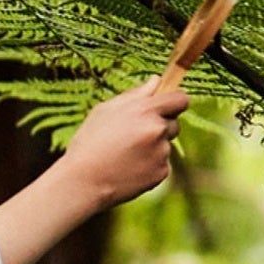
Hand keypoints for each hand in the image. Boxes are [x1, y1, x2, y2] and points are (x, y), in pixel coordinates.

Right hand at [56, 70, 185, 208]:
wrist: (83, 182)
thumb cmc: (89, 143)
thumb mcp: (105, 110)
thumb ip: (135, 94)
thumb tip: (156, 81)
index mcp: (145, 110)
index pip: (180, 99)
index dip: (174, 102)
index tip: (167, 107)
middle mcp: (158, 130)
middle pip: (174, 124)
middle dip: (160, 127)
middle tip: (134, 136)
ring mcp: (161, 153)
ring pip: (166, 145)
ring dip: (153, 147)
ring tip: (125, 155)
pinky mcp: (161, 173)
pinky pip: (161, 164)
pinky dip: (149, 165)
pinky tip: (128, 168)